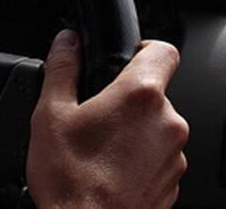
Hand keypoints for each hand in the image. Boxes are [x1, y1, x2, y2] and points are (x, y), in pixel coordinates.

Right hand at [27, 30, 187, 208]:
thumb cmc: (70, 180)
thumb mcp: (51, 116)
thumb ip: (62, 70)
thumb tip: (66, 43)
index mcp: (140, 96)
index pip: (163, 51)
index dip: (144, 49)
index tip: (127, 58)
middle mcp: (168, 123)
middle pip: (155, 93)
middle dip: (127, 100)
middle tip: (96, 118)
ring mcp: (174, 156)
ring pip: (157, 127)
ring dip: (135, 132)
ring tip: (100, 150)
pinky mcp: (173, 182)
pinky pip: (159, 158)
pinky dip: (140, 159)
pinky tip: (111, 171)